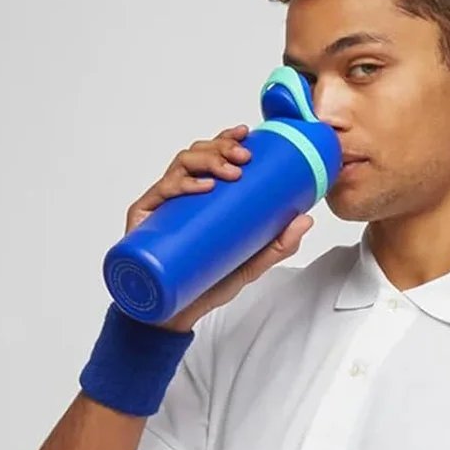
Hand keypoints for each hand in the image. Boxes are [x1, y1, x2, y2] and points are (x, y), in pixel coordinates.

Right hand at [125, 126, 315, 331]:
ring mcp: (160, 206)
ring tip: (228, 172)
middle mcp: (178, 195)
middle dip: (221, 148)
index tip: (247, 134)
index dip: (226, 138)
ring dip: (205, 160)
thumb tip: (306, 220)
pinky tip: (200, 187)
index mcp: (200, 197)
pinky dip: (180, 185)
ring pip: (179, 166)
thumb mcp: (249, 264)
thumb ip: (277, 245)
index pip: (211, 156)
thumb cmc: (205, 284)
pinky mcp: (143, 222)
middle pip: (196, 155)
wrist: (172, 315)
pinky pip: (159, 193)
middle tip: (243, 158)